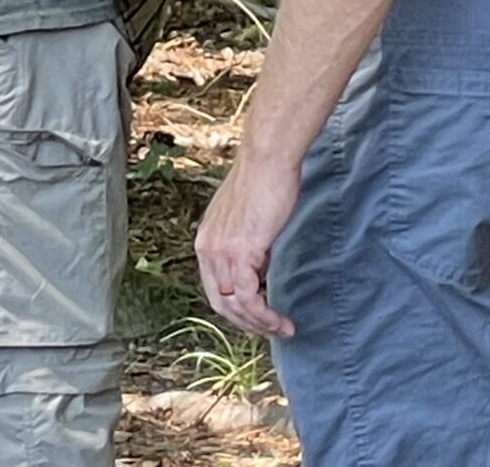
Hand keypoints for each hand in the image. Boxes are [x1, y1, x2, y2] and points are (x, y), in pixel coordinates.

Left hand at [195, 144, 301, 338]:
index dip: (235, 310)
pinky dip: (265, 315)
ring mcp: (222, 251)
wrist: (268, 159)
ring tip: (283, 329)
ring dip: (260, 324)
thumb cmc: (264, 180)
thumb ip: (247, 244)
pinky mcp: (241, 252)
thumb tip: (259, 269)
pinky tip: (281, 320)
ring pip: (235, 306)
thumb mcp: (247, 219)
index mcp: (206, 239)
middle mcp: (207, 248)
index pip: (213, 289)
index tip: (258, 318)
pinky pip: (249, 298)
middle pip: (221, 304)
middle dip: (248, 324)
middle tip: (272, 330)